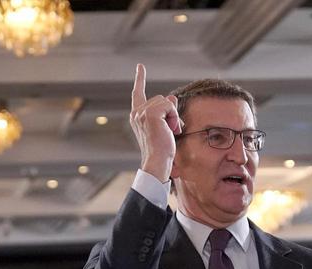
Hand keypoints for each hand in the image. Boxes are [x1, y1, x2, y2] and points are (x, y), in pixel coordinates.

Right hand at [129, 63, 181, 181]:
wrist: (158, 160)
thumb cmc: (162, 148)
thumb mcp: (165, 125)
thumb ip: (167, 110)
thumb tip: (172, 97)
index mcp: (137, 115)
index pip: (138, 93)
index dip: (140, 78)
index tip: (140, 66)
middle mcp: (136, 112)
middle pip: (161, 99)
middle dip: (170, 113)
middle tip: (169, 130)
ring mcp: (142, 113)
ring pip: (167, 102)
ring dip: (173, 116)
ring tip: (169, 131)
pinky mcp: (151, 114)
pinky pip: (170, 106)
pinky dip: (174, 117)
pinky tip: (171, 129)